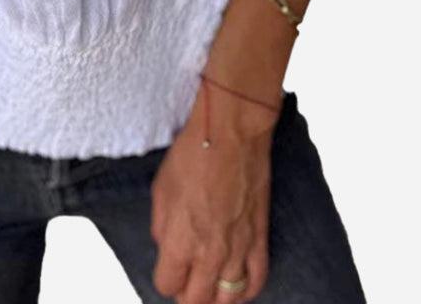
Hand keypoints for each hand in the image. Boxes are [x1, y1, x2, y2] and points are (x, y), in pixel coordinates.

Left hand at [150, 87, 278, 303]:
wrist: (232, 133)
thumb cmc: (194, 153)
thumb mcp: (161, 188)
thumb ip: (161, 226)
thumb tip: (166, 245)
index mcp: (180, 240)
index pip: (168, 285)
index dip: (166, 278)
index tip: (168, 268)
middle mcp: (210, 253)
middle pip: (197, 301)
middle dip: (188, 295)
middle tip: (186, 282)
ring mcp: (238, 249)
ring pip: (228, 299)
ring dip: (215, 297)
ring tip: (209, 287)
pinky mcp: (260, 239)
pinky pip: (256, 281)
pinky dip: (246, 290)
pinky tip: (237, 285)